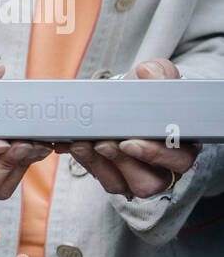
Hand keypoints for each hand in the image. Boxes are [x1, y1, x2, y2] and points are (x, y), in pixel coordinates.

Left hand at [59, 59, 200, 198]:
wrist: (125, 102)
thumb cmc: (147, 93)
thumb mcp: (158, 77)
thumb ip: (159, 72)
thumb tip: (147, 71)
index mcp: (183, 146)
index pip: (180, 159)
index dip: (156, 154)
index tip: (129, 142)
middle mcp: (164, 168)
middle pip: (149, 181)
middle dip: (122, 162)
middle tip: (102, 143)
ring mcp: (138, 177)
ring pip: (122, 185)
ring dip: (99, 165)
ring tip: (83, 144)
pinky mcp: (116, 180)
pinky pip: (102, 180)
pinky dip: (86, 163)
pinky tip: (73, 146)